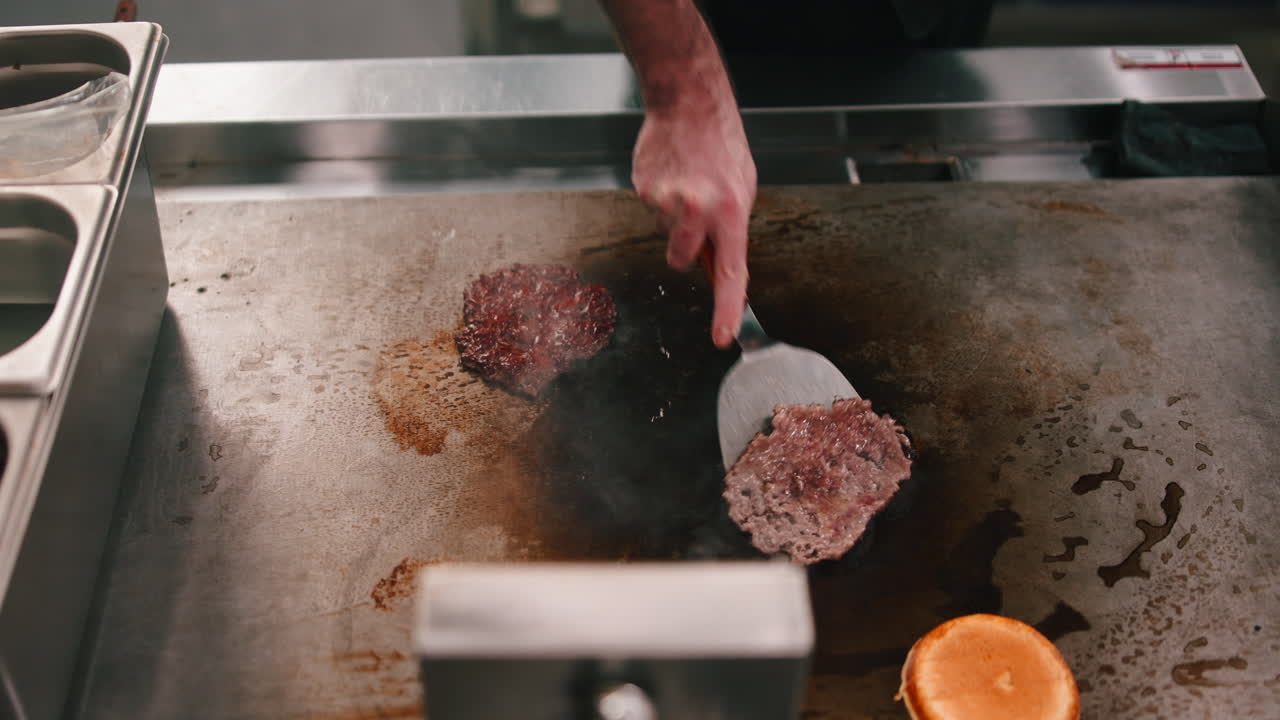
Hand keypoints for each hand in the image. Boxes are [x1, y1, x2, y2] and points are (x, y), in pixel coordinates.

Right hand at [632, 100, 756, 348]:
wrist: (688, 104)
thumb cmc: (721, 144)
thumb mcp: (742, 189)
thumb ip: (731, 231)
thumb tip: (724, 269)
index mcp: (729, 212)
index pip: (729, 274)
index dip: (727, 311)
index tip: (723, 337)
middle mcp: (696, 210)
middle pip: (681, 260)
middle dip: (686, 247)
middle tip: (696, 217)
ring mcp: (664, 201)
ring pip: (665, 233)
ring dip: (674, 218)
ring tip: (687, 184)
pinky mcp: (642, 190)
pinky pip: (651, 210)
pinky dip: (661, 198)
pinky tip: (672, 174)